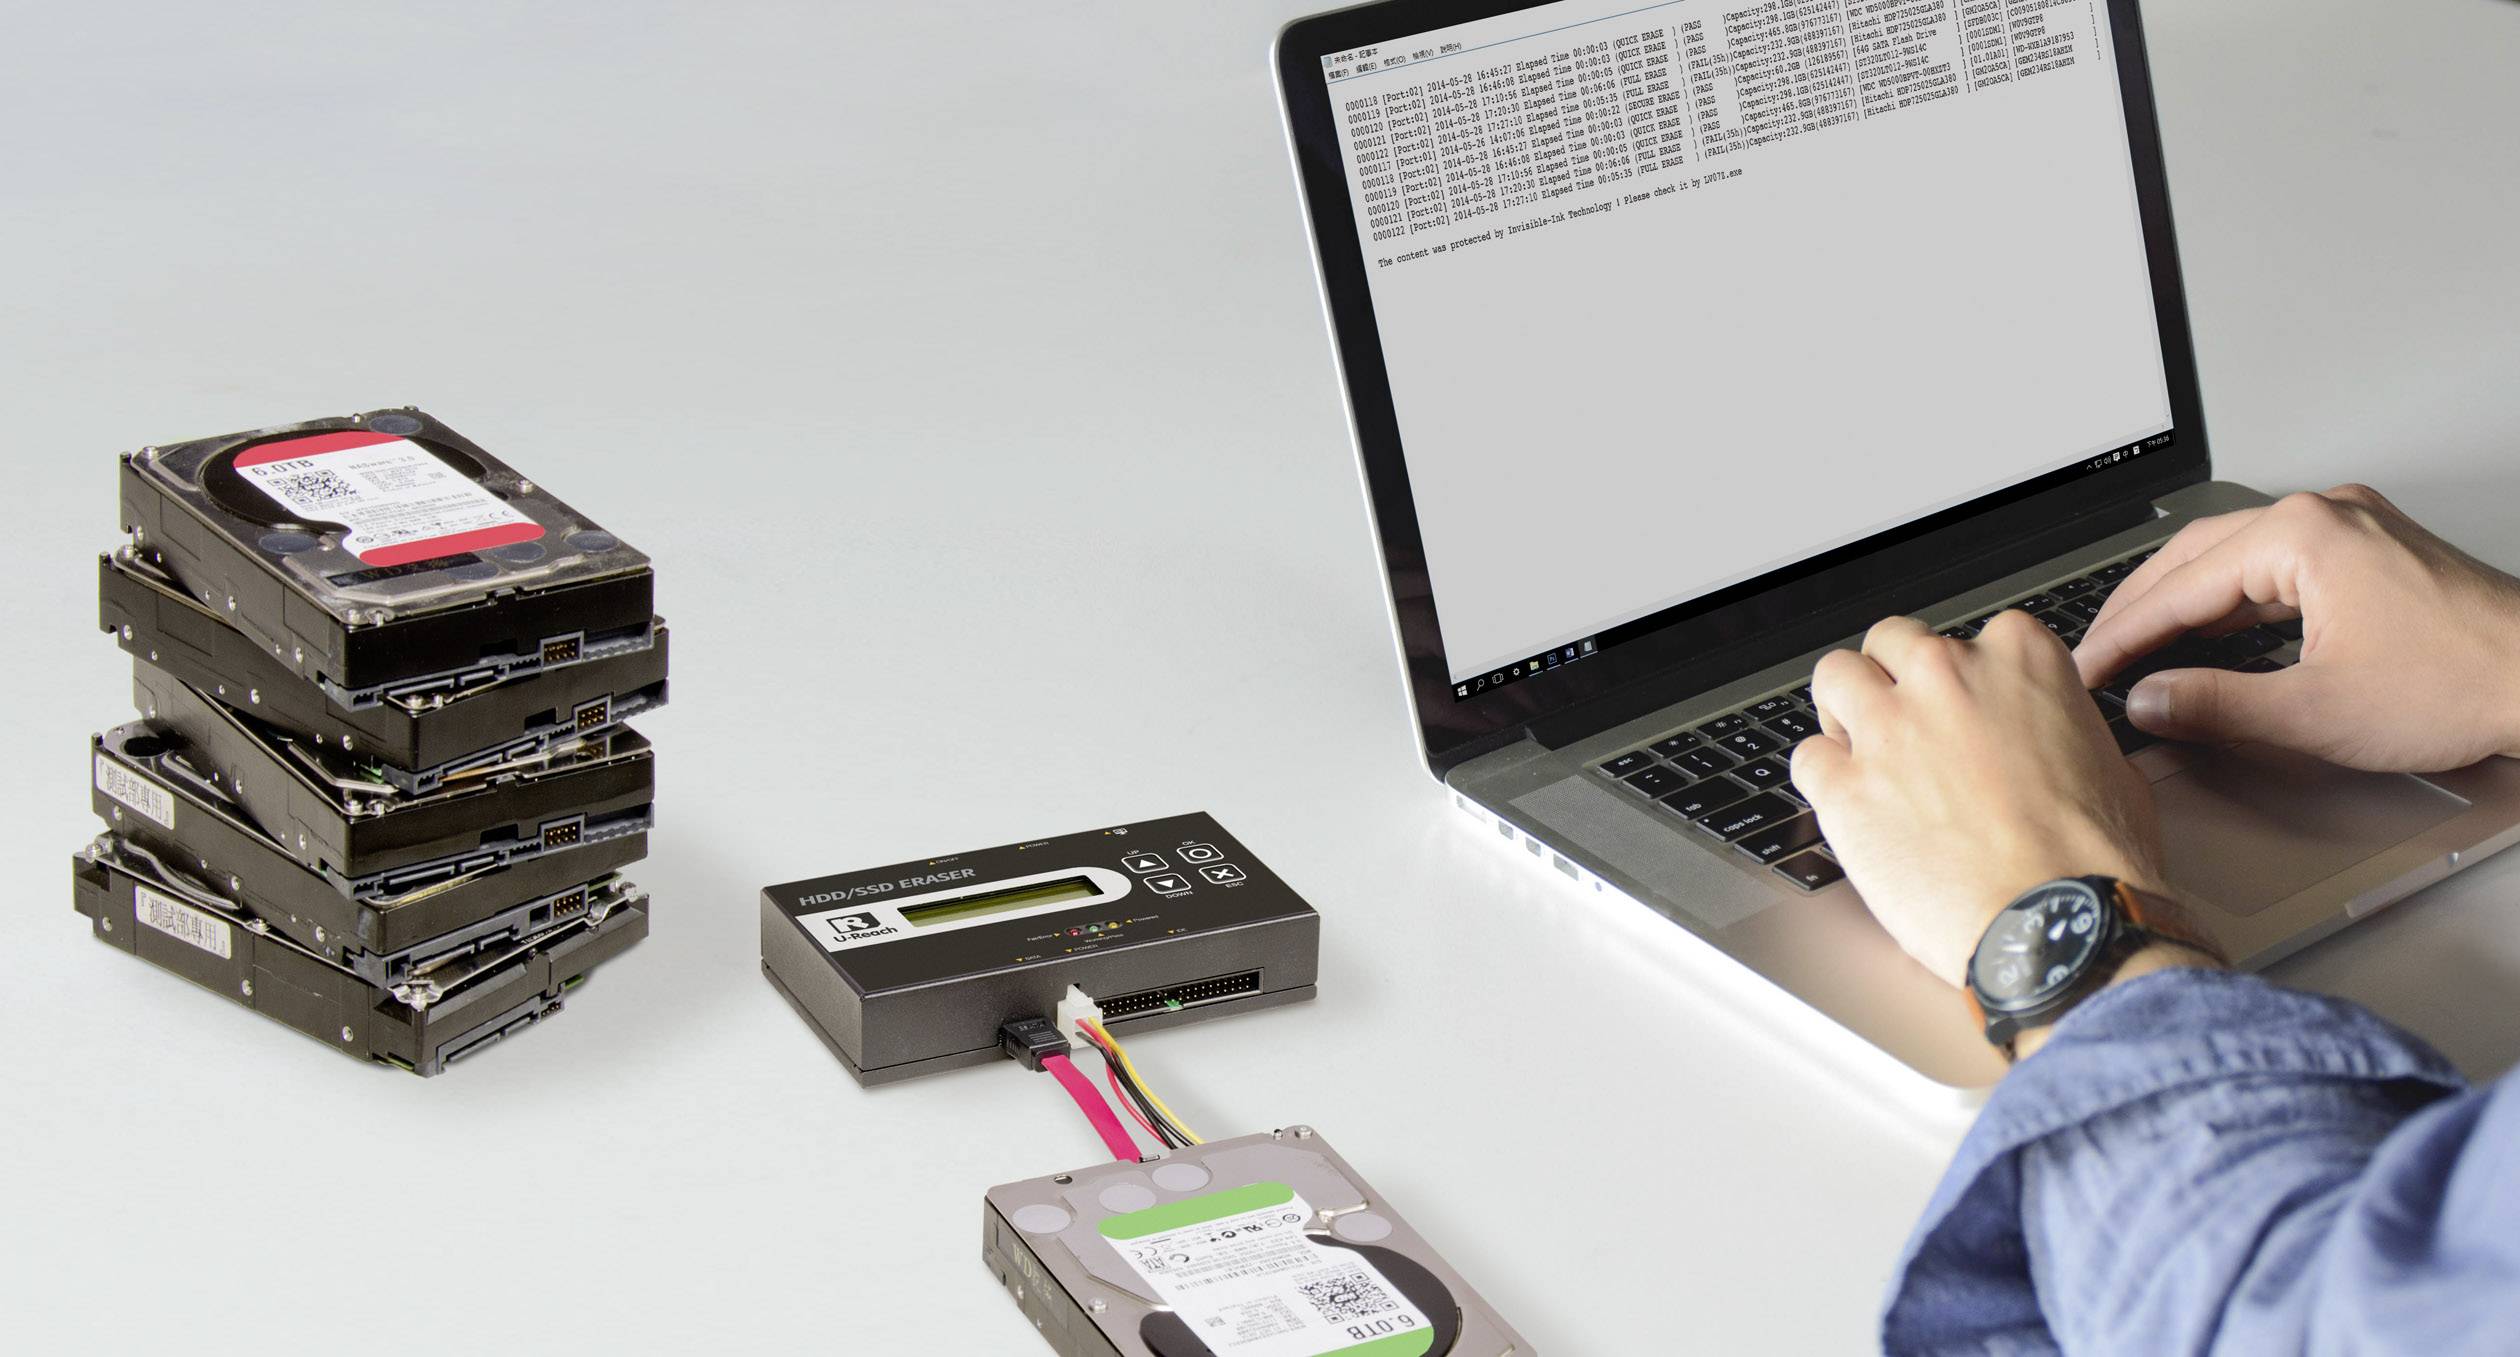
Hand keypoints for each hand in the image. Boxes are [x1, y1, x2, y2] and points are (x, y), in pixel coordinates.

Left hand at [1792, 614, 2168, 986]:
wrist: (2058, 924)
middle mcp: (1945, 676)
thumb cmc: (2092, 860)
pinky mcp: (1843, 786)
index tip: (1962, 709)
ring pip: (1834, 676)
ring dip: (1844, 708)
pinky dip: (1822, 777)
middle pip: (1890, 642)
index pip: (1967, 637)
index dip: (1960, 679)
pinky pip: (1806, 757)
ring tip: (1863, 750)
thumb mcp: (2109, 764)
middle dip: (1894, 678)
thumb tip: (2050, 741)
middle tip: (1906, 724)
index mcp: (2016, 657)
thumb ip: (2060, 728)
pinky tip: (1847, 804)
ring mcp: (1887, 727)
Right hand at [2076, 485, 2519, 771]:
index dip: (2122, 635)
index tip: (2087, 669)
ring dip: (2184, 601)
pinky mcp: (2373, 550)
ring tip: (2139, 644)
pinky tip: (2212, 630)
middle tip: (2096, 654)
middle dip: (2139, 607)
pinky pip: (2277, 564)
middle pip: (2197, 555)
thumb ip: (2214, 705)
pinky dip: (2232, 599)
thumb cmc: (2463, 686)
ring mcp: (2352, 527)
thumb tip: (2149, 702)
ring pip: (2236, 556)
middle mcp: (2325, 515)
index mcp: (2302, 536)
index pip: (2179, 587)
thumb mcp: (2315, 712)